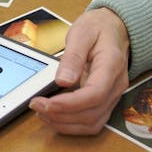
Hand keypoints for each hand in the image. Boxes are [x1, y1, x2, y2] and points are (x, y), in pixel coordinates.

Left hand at [28, 8, 129, 134]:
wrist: (114, 28)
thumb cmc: (98, 28)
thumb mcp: (82, 32)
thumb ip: (73, 56)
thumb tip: (62, 81)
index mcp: (112, 65)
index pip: (95, 94)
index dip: (70, 104)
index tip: (47, 103)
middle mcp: (115, 85)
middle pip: (92, 113)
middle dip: (61, 115)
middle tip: (36, 105)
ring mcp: (112, 95)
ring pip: (92, 123)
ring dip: (65, 123)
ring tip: (42, 112)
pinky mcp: (105, 101)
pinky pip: (92, 121)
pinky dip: (72, 124)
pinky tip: (55, 115)